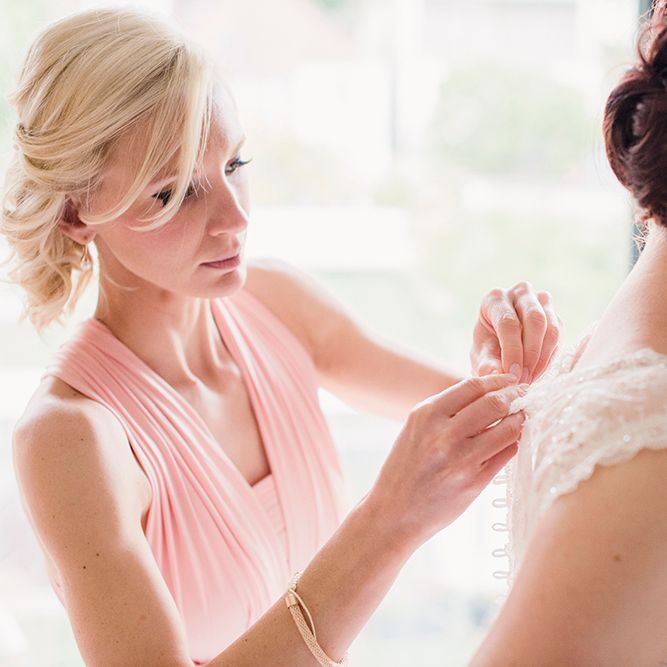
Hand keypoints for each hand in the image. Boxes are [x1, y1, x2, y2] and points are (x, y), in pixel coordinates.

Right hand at [367, 374, 525, 550]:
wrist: (394, 511)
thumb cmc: (406, 468)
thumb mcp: (416, 429)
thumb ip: (445, 410)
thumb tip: (486, 393)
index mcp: (426, 414)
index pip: (472, 386)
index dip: (497, 380)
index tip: (510, 380)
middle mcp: (443, 434)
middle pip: (493, 403)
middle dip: (515, 395)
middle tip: (524, 395)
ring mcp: (460, 459)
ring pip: (507, 428)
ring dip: (519, 420)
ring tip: (522, 417)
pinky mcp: (474, 482)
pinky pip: (506, 454)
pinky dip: (513, 443)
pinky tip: (512, 441)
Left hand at [471, 282, 561, 382]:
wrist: (499, 347)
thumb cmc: (487, 349)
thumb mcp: (481, 357)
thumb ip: (488, 365)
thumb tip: (500, 376)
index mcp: (495, 299)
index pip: (508, 322)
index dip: (512, 350)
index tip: (512, 374)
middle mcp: (520, 293)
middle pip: (534, 320)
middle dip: (531, 353)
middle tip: (523, 379)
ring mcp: (541, 302)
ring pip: (551, 328)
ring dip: (542, 358)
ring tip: (530, 379)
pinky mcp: (555, 316)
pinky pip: (558, 337)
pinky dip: (550, 358)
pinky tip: (537, 372)